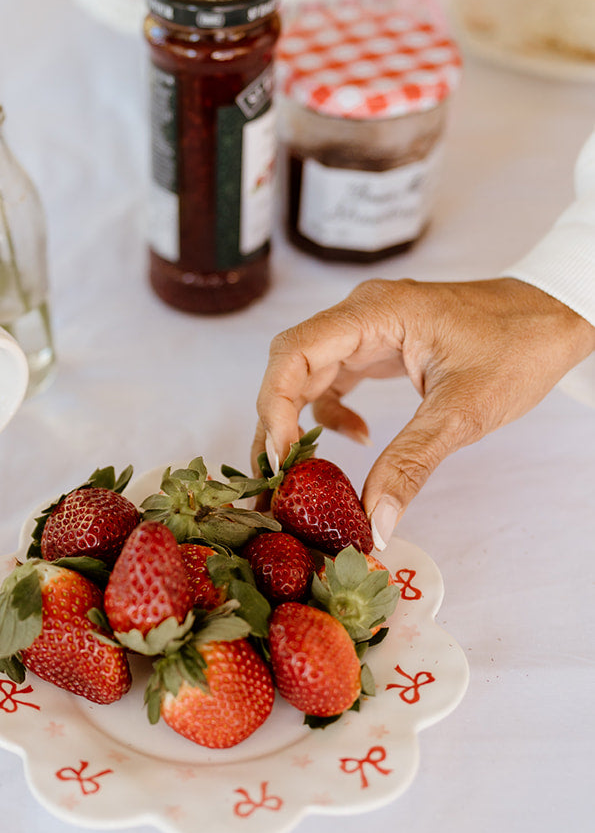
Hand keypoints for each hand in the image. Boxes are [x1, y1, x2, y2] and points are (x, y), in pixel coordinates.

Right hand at [254, 277, 594, 546]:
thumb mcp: (463, 412)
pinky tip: (358, 440)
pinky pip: (334, 378)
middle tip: (277, 479)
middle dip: (277, 422)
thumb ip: (412, 464)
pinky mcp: (380, 346)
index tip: (283, 460)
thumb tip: (374, 521)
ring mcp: (368, 329)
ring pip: (307, 374)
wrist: (556, 318)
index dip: (277, 407)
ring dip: (297, 422)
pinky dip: (332, 414)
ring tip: (299, 474)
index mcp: (374, 312)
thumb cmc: (519, 347)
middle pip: (291, 365)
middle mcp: (360, 314)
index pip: (295, 353)